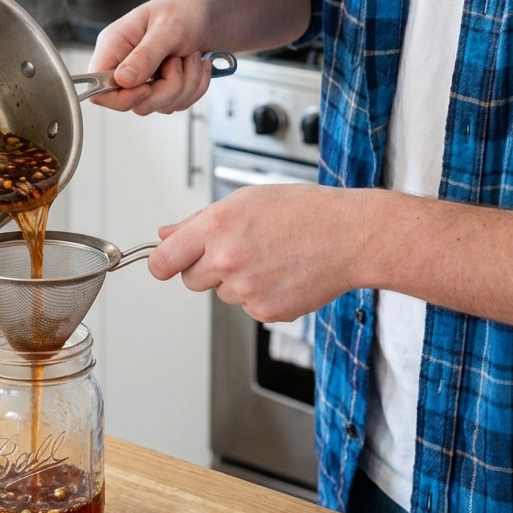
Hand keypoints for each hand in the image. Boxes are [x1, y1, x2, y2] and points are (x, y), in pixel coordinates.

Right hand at [87, 0, 213, 113]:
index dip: (122, 97)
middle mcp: (127, 65)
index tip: (147, 87)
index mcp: (115, 45)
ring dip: (186, 84)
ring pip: (161, 105)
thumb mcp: (167, 28)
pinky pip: (179, 103)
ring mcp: (147, 78)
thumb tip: (122, 80)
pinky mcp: (166, 85)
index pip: (99, 88)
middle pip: (135, 104)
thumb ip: (144, 55)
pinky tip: (196, 63)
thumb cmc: (186, 7)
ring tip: (190, 56)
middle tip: (177, 61)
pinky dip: (195, 85)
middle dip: (166, 89)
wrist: (212, 9)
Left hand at [148, 184, 366, 321]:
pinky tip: (282, 272)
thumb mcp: (245, 200)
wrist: (349, 236)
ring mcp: (246, 290)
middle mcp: (226, 260)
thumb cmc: (303, 211)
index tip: (167, 262)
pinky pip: (248, 306)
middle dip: (205, 267)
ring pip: (222, 292)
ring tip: (270, 255)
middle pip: (190, 279)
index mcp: (216, 227)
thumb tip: (164, 234)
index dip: (163, 262)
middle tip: (239, 248)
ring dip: (236, 279)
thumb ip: (198, 221)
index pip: (163, 261)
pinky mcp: (265, 312)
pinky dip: (260, 294)